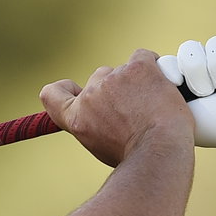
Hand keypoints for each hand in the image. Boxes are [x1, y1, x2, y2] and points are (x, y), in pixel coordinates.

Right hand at [40, 49, 192, 167]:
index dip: (65, 89)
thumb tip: (107, 121)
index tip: (77, 91)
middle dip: (117, 88)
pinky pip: (144, 57)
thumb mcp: (104, 149)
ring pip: (125, 70)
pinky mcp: (138, 67)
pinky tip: (163, 86)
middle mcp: (91, 95)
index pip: (52, 94)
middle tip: (137, 109)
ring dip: (138, 82)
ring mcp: (114, 78)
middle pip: (99, 78)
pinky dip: (154, 68)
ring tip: (154, 106)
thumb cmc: (138, 158)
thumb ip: (97, 127)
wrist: (161, 152)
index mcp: (77, 118)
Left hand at [157, 35, 215, 170]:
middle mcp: (208, 66)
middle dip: (198, 73)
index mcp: (188, 80)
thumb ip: (158, 100)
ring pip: (215, 44)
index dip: (173, 70)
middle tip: (208, 94)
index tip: (178, 85)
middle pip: (189, 48)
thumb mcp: (180, 116)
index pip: (171, 59)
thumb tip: (142, 79)